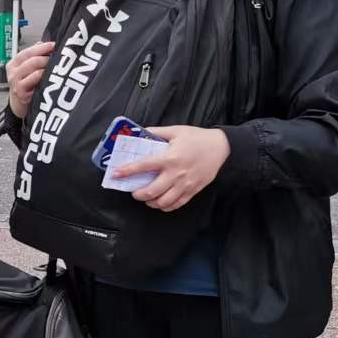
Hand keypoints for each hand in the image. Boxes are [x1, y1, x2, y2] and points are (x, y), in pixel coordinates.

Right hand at [7, 41, 55, 118]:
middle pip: (32, 60)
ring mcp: (16, 83)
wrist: (20, 105)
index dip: (41, 47)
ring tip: (54, 68)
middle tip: (56, 58)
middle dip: (46, 58)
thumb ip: (34, 56)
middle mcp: (13, 72)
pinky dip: (43, 76)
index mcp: (14, 63)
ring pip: (34, 69)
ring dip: (46, 67)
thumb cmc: (26, 85)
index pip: (27, 51)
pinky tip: (48, 77)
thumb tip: (45, 44)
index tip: (53, 45)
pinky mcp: (21, 93)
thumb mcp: (27, 70)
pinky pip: (35, 80)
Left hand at [111, 125, 230, 212]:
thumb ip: (157, 132)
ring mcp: (185, 184)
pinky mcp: (193, 191)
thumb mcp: (176, 131)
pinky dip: (165, 207)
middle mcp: (176, 174)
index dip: (127, 171)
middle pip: (152, 191)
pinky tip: (160, 202)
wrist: (221, 147)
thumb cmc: (198, 138)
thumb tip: (141, 132)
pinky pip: (176, 204)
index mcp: (170, 158)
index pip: (143, 166)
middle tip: (133, 191)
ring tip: (146, 198)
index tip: (116, 174)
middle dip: (138, 194)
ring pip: (163, 202)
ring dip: (151, 202)